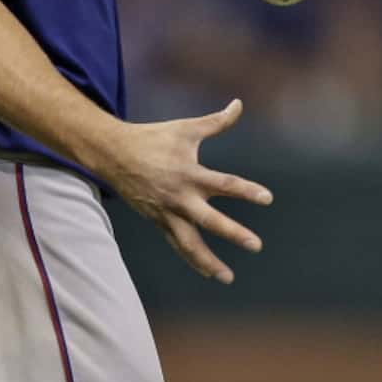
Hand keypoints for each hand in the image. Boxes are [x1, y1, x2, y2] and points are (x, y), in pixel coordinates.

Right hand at [100, 99, 272, 284]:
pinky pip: (177, 244)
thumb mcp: (186, 128)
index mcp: (189, 173)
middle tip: (256, 245)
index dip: (247, 191)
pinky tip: (209, 271)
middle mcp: (180, 197)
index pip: (224, 184)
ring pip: (189, 244)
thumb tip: (239, 104)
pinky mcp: (158, 221)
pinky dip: (192, 259)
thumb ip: (216, 121)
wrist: (114, 154)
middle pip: (209, 220)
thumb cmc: (154, 138)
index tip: (267, 199)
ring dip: (208, 262)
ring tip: (227, 277)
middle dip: (233, 233)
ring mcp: (167, 213)